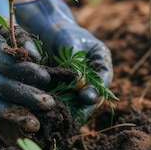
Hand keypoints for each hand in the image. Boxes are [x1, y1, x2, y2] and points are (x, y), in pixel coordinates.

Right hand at [0, 0, 54, 132]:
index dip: (27, 72)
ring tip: (36, 125)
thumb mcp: (7, 24)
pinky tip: (22, 123)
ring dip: (15, 114)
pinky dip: (5, 116)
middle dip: (27, 96)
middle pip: (2, 85)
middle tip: (50, 103)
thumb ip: (23, 39)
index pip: (6, 63)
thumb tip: (38, 57)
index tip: (47, 77)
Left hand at [14, 0, 112, 120]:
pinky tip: (48, 115)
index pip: (103, 80)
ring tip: (61, 120)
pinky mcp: (63, 89)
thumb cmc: (62, 30)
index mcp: (101, 62)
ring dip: (70, 112)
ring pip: (77, 102)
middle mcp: (93, 76)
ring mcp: (79, 84)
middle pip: (91, 96)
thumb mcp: (70, 42)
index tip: (86, 97)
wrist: (47, 29)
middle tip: (74, 118)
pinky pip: (63, 101)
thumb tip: (79, 83)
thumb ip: (75, 61)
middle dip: (83, 108)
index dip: (96, 90)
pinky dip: (57, 107)